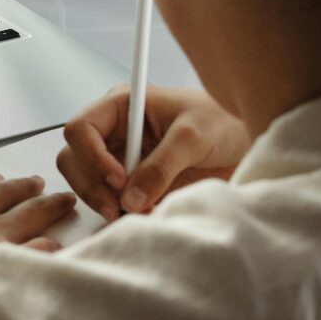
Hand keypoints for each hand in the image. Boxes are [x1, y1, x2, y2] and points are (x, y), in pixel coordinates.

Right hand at [57, 85, 249, 218]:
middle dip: (91, 184)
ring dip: (104, 202)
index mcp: (124, 106)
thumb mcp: (194, 136)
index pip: (81, 128)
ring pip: (86, 184)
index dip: (92, 155)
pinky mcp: (133, 185)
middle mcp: (116, 133)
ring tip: (135, 211)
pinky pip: (110, 202)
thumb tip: (132, 196)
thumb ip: (162, 164)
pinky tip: (142, 213)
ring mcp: (122, 160)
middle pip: (74, 159)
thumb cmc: (223, 122)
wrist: (246, 146)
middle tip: (118, 203)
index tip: (118, 177)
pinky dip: (119, 213)